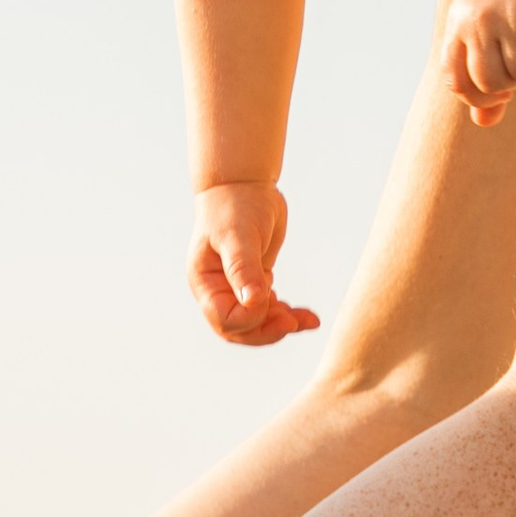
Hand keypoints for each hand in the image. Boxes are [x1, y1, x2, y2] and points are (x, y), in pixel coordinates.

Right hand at [189, 182, 320, 347]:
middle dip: (267, 330)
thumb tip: (253, 301)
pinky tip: (307, 316)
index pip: (225, 319)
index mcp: (206, 283)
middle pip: (240, 329)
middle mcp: (218, 291)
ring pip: (257, 323)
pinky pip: (270, 309)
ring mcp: (236, 289)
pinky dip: (287, 314)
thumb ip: (243, 268)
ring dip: (282, 325)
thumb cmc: (234, 205)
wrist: (243, 185)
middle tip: (295, 323)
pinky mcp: (255, 283)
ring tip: (309, 321)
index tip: (271, 298)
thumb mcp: (237, 234)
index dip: (249, 318)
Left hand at [443, 0, 515, 125]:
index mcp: (460, 23)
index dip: (479, 96)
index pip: (458, 83)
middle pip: (494, 84)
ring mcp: (515, 16)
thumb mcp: (487, 26)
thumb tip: (483, 123)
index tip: (500, 86)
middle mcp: (482, 19)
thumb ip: (481, 73)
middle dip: (515, 77)